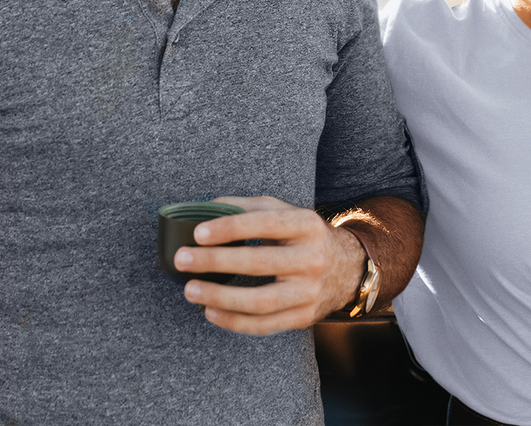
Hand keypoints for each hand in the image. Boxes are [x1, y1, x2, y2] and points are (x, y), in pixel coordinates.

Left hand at [174, 195, 365, 334]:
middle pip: (258, 263)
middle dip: (215, 261)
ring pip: (260, 300)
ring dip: (220, 297)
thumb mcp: (286, 212)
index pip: (263, 223)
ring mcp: (309, 292)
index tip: (197, 233)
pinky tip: (210, 311)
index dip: (228, 228)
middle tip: (182, 260)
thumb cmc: (305, 237)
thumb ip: (248, 207)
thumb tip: (206, 207)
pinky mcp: (303, 317)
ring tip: (190, 290)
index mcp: (306, 225)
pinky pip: (265, 324)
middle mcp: (312, 258)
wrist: (347, 269)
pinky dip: (234, 321)